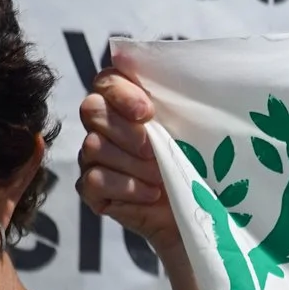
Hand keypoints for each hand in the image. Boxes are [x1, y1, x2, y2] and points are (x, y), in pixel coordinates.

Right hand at [77, 71, 187, 264]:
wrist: (197, 208)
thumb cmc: (197, 162)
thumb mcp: (193, 128)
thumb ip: (175, 102)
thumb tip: (155, 88)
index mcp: (126, 101)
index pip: (106, 81)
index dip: (122, 93)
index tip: (148, 113)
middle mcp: (103, 124)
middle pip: (92, 110)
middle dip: (128, 133)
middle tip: (155, 152)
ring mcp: (92, 156)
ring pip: (93, 146)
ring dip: (133, 164)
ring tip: (160, 177)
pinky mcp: (91, 188)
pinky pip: (95, 179)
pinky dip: (127, 188)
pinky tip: (150, 194)